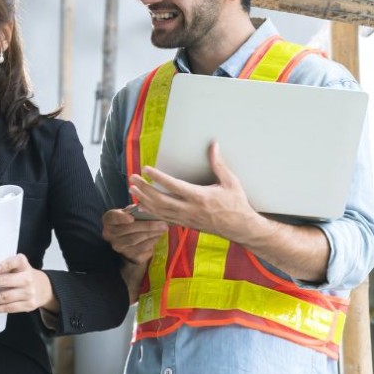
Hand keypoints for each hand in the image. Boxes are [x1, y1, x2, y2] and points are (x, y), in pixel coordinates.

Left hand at [0, 254, 54, 313]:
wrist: (44, 288)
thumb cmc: (23, 275)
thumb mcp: (19, 266)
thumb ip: (5, 267)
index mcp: (24, 265)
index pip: (15, 262)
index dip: (4, 265)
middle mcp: (27, 278)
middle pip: (5, 281)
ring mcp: (29, 293)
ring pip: (4, 297)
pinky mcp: (28, 305)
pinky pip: (8, 308)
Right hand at [102, 207, 166, 266]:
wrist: (131, 245)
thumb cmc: (131, 224)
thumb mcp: (130, 214)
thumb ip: (135, 210)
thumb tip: (143, 208)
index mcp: (109, 221)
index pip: (112, 217)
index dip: (121, 217)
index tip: (131, 218)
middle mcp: (110, 235)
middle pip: (128, 229)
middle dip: (147, 226)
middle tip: (162, 223)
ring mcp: (119, 247)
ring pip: (136, 239)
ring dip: (152, 233)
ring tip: (163, 228)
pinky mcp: (129, 256)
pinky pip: (142, 248)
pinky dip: (152, 241)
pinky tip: (158, 236)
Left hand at [132, 142, 265, 241]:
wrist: (240, 228)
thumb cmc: (237, 204)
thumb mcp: (231, 182)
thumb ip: (219, 164)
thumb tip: (214, 145)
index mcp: (200, 197)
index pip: (173, 186)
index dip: (158, 177)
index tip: (146, 169)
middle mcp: (190, 209)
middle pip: (160, 200)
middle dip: (144, 188)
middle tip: (132, 178)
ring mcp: (186, 219)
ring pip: (160, 211)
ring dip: (144, 199)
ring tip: (133, 189)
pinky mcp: (186, 224)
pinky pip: (164, 218)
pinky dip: (152, 211)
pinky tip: (143, 205)